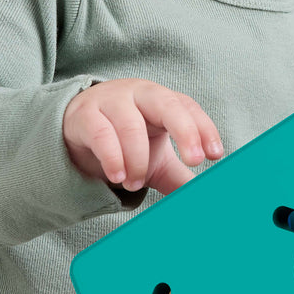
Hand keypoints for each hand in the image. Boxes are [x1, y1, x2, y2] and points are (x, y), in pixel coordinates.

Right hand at [62, 80, 223, 194]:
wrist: (77, 130)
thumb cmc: (125, 140)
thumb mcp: (156, 159)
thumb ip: (180, 176)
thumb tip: (204, 200)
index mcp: (162, 100)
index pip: (188, 107)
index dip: (204, 129)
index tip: (215, 155)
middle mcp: (140, 94)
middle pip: (167, 104)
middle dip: (185, 131)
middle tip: (194, 161)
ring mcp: (111, 100)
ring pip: (131, 126)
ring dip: (138, 161)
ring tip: (135, 183)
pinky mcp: (85, 115)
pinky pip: (101, 134)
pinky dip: (113, 158)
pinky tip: (117, 177)